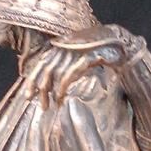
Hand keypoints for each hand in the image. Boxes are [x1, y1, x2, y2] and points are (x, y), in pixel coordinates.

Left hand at [24, 25, 141, 106]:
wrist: (122, 45)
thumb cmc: (100, 54)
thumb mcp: (79, 60)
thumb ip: (66, 67)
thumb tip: (53, 85)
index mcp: (61, 44)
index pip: (41, 63)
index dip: (32, 80)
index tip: (28, 96)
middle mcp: (65, 45)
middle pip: (45, 68)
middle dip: (40, 89)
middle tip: (40, 106)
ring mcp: (76, 49)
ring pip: (55, 72)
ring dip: (52, 92)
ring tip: (53, 105)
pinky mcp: (87, 56)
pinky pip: (70, 72)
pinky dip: (63, 86)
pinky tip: (62, 97)